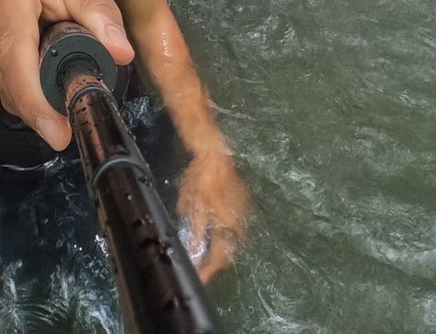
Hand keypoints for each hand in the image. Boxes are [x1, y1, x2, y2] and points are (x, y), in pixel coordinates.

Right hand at [0, 0, 134, 151]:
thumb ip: (100, 10)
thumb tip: (121, 53)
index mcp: (8, 3)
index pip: (15, 55)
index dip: (33, 97)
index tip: (57, 133)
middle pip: (17, 85)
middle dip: (49, 108)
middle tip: (77, 120)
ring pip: (18, 97)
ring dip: (46, 100)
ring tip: (67, 81)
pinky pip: (19, 99)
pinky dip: (40, 99)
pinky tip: (52, 82)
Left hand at [177, 150, 249, 282]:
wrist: (215, 156)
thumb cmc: (198, 178)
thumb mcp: (190, 205)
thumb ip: (195, 232)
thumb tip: (194, 252)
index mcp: (223, 225)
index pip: (216, 259)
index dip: (207, 272)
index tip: (198, 280)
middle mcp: (236, 225)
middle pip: (227, 255)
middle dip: (213, 265)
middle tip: (200, 269)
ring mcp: (242, 216)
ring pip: (232, 243)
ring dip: (219, 252)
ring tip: (205, 255)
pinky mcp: (245, 208)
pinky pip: (235, 229)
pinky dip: (225, 236)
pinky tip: (216, 236)